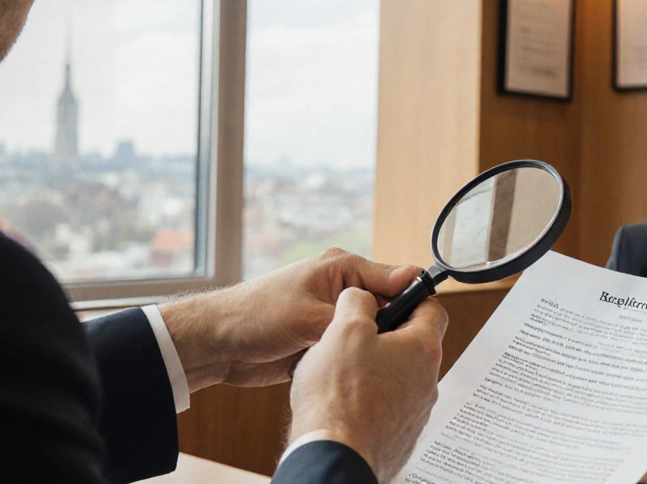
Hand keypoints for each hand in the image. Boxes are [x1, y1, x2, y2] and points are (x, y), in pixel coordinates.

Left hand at [158, 248, 421, 389]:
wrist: (217, 345)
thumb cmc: (257, 317)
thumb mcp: (312, 312)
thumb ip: (360, 306)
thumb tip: (410, 281)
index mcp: (342, 268)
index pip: (396, 279)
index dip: (415, 302)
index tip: (428, 329)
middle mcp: (341, 289)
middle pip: (388, 310)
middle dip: (394, 333)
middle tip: (405, 358)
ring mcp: (332, 316)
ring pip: (371, 334)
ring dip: (375, 350)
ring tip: (387, 370)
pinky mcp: (323, 341)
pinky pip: (353, 351)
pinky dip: (358, 362)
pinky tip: (366, 377)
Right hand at [287, 287, 446, 482]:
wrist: (335, 454)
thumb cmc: (339, 395)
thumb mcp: (343, 329)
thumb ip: (357, 301)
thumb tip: (361, 297)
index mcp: (422, 350)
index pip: (432, 309)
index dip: (409, 297)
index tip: (386, 299)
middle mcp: (427, 382)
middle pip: (412, 344)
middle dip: (383, 337)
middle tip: (352, 338)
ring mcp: (416, 411)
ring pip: (398, 376)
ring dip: (375, 369)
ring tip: (341, 373)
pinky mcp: (400, 434)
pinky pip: (388, 405)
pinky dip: (370, 399)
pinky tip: (344, 402)